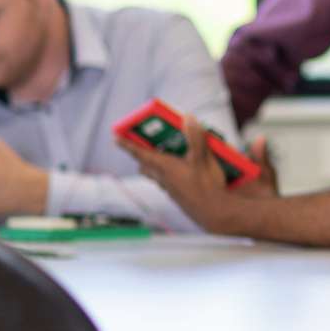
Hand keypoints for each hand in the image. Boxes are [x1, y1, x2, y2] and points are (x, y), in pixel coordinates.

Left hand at [121, 117, 270, 234]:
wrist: (214, 213)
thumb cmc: (206, 186)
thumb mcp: (202, 157)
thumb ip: (195, 136)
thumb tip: (187, 117)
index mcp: (165, 167)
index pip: (140, 153)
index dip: (128, 144)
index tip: (116, 138)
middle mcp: (164, 178)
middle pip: (146, 165)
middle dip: (143, 155)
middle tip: (147, 144)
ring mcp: (171, 188)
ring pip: (156, 175)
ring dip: (157, 165)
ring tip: (170, 154)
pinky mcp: (179, 195)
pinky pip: (168, 182)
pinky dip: (171, 174)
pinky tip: (187, 172)